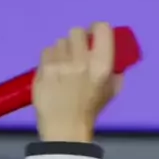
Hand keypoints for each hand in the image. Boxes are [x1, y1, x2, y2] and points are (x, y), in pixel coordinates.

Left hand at [32, 23, 123, 141]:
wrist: (65, 129)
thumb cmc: (90, 111)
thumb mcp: (111, 91)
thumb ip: (115, 72)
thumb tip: (115, 59)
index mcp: (102, 65)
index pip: (102, 28)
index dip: (98, 29)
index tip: (95, 36)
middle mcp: (81, 60)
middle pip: (77, 31)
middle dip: (78, 40)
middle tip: (77, 52)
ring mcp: (60, 64)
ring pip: (60, 41)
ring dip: (62, 50)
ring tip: (63, 65)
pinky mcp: (43, 69)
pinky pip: (46, 52)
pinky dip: (49, 59)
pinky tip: (52, 71)